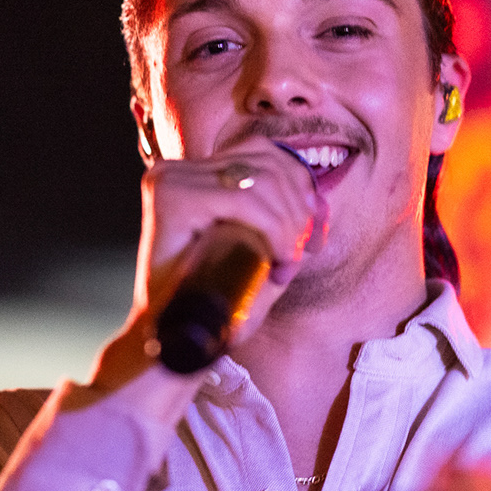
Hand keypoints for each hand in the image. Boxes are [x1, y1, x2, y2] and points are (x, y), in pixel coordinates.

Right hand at [138, 140, 325, 315]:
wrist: (170, 338)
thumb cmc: (213, 303)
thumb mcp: (258, 255)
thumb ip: (286, 225)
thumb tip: (321, 203)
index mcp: (195, 173)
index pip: (265, 152)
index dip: (302, 189)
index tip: (312, 238)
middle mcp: (178, 169)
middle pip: (268, 164)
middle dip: (298, 214)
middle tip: (293, 260)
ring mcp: (172, 180)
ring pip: (262, 179)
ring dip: (288, 226)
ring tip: (283, 265)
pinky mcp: (172, 199)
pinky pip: (243, 201)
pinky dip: (273, 229)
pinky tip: (277, 258)